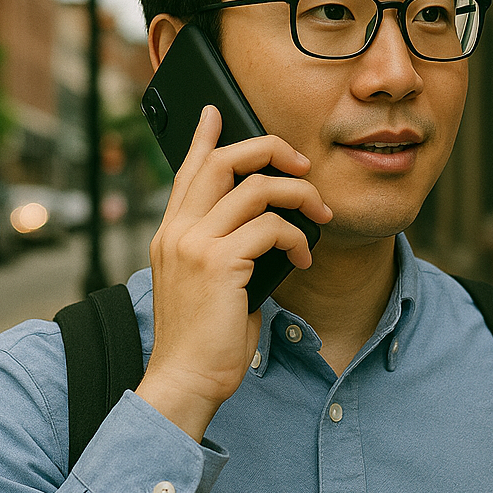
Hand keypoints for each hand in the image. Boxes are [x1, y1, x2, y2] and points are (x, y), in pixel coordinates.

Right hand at [135, 106, 331, 440]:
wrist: (186, 379)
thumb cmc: (206, 338)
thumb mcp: (210, 284)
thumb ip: (225, 250)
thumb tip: (265, 229)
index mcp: (172, 233)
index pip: (187, 170)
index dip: (204, 137)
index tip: (217, 113)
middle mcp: (177, 231)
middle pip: (224, 161)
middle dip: (270, 150)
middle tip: (304, 165)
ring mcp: (195, 244)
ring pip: (258, 188)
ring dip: (301, 197)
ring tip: (320, 216)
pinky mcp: (219, 263)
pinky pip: (272, 227)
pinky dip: (298, 237)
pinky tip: (304, 257)